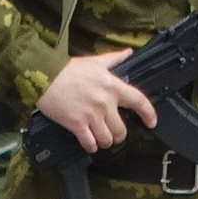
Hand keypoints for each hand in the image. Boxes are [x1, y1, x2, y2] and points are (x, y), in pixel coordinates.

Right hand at [36, 51, 158, 151]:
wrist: (45, 76)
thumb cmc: (68, 69)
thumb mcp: (94, 61)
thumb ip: (114, 59)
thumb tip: (128, 53)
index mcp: (111, 86)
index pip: (138, 100)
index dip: (148, 113)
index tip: (152, 122)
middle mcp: (104, 102)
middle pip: (121, 129)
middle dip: (118, 134)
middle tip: (112, 132)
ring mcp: (91, 114)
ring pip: (107, 139)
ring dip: (105, 141)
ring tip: (100, 138)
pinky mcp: (76, 124)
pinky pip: (90, 143)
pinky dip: (91, 146)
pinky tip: (89, 142)